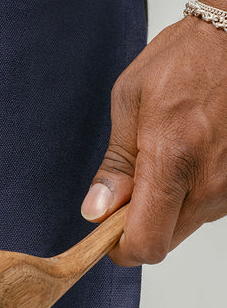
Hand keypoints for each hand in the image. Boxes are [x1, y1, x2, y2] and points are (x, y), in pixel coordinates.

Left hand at [80, 14, 226, 265]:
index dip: (120, 247)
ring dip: (169, 205)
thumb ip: (116, 164)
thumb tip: (97, 210)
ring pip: (189, 224)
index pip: (146, 244)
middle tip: (131, 182)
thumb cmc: (184, 60)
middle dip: (141, 223)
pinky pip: (211, 205)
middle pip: (166, 240)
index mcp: (173, 161)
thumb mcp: (129, 101)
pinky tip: (192, 151)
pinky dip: (194, 190)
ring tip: (168, 152)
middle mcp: (211, 184)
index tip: (107, 229)